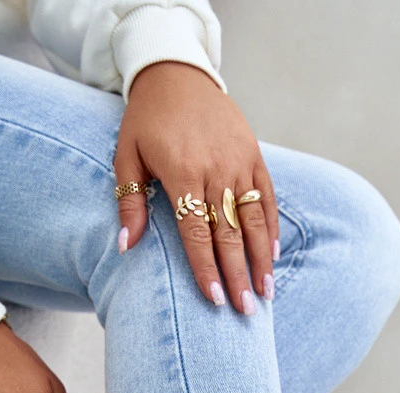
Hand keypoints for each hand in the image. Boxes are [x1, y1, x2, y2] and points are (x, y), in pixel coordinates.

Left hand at [114, 61, 278, 312]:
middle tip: (245, 311)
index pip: (197, 231)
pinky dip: (271, 227)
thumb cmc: (146, 121)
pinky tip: (273, 255)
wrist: (177, 73)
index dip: (206, 267)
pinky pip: (266, 196)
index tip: (214, 299)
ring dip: (261, 259)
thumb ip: (129, 203)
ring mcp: (239, 161)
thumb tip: (126, 247)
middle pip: (229, 232)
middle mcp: (216, 168)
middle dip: (238, 274)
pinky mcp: (253, 154)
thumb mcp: (127, 157)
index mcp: (183, 171)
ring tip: (266, 292)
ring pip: (253, 218)